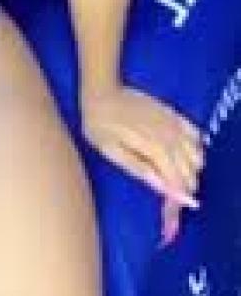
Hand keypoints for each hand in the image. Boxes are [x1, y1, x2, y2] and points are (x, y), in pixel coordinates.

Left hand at [80, 84, 204, 246]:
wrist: (101, 91)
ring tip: (177, 174)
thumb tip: (161, 186)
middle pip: (190, 167)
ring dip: (192, 167)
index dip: (179, 194)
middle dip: (186, 184)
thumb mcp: (110, 150)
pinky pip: (195, 133)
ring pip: (197, 152)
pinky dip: (196, 146)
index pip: (176, 177)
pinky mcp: (173, 112)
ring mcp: (172, 122)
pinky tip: (185, 153)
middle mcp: (168, 134)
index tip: (176, 204)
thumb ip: (137, 168)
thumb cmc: (99, 124)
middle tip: (174, 192)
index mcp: (151, 146)